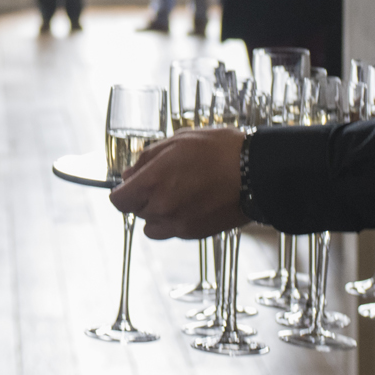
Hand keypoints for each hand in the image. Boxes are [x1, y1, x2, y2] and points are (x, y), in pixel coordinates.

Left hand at [107, 128, 247, 239]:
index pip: (119, 201)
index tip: (129, 184)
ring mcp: (179, 224)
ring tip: (175, 194)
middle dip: (142, 197)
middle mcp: (162, 207)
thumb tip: (129, 173)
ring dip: (156, 213)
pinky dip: (174, 221)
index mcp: (153, 182)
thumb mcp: (177, 140)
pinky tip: (190, 202)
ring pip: (152, 227)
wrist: (255, 172)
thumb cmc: (219, 150)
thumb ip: (147, 158)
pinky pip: (172, 231)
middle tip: (161, 180)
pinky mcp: (195, 233)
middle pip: (136, 212)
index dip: (122, 191)